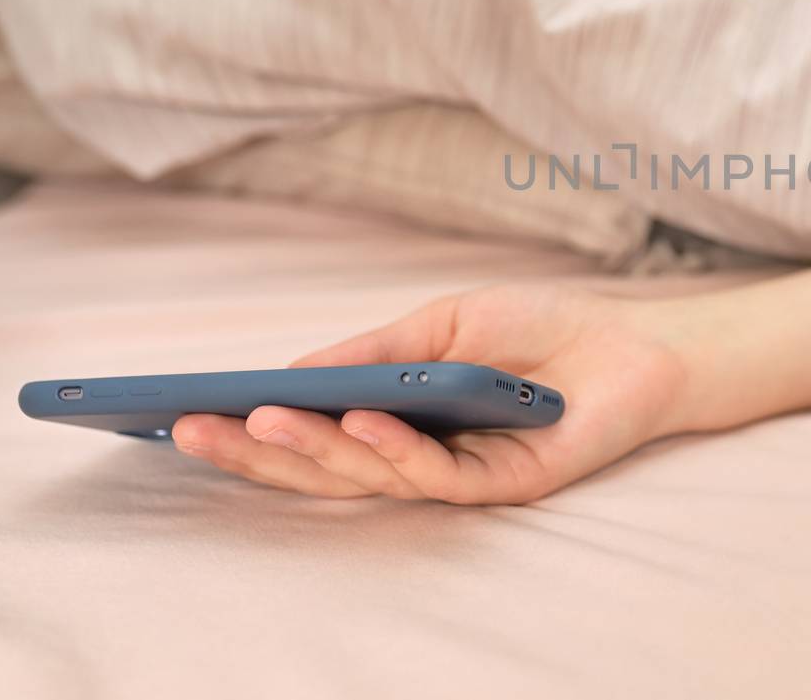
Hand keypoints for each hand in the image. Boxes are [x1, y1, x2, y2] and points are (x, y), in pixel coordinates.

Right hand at [171, 283, 691, 503]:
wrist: (631, 341)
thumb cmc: (540, 327)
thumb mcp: (442, 323)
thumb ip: (371, 352)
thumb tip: (285, 372)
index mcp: (396, 419)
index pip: (308, 437)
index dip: (247, 431)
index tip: (179, 415)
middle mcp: (418, 455)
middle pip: (322, 467)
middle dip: (254, 452)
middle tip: (191, 428)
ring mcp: (457, 476)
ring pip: (369, 476)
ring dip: (312, 449)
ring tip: (260, 419)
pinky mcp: (502, 485)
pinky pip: (437, 475)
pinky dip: (395, 448)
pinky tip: (362, 420)